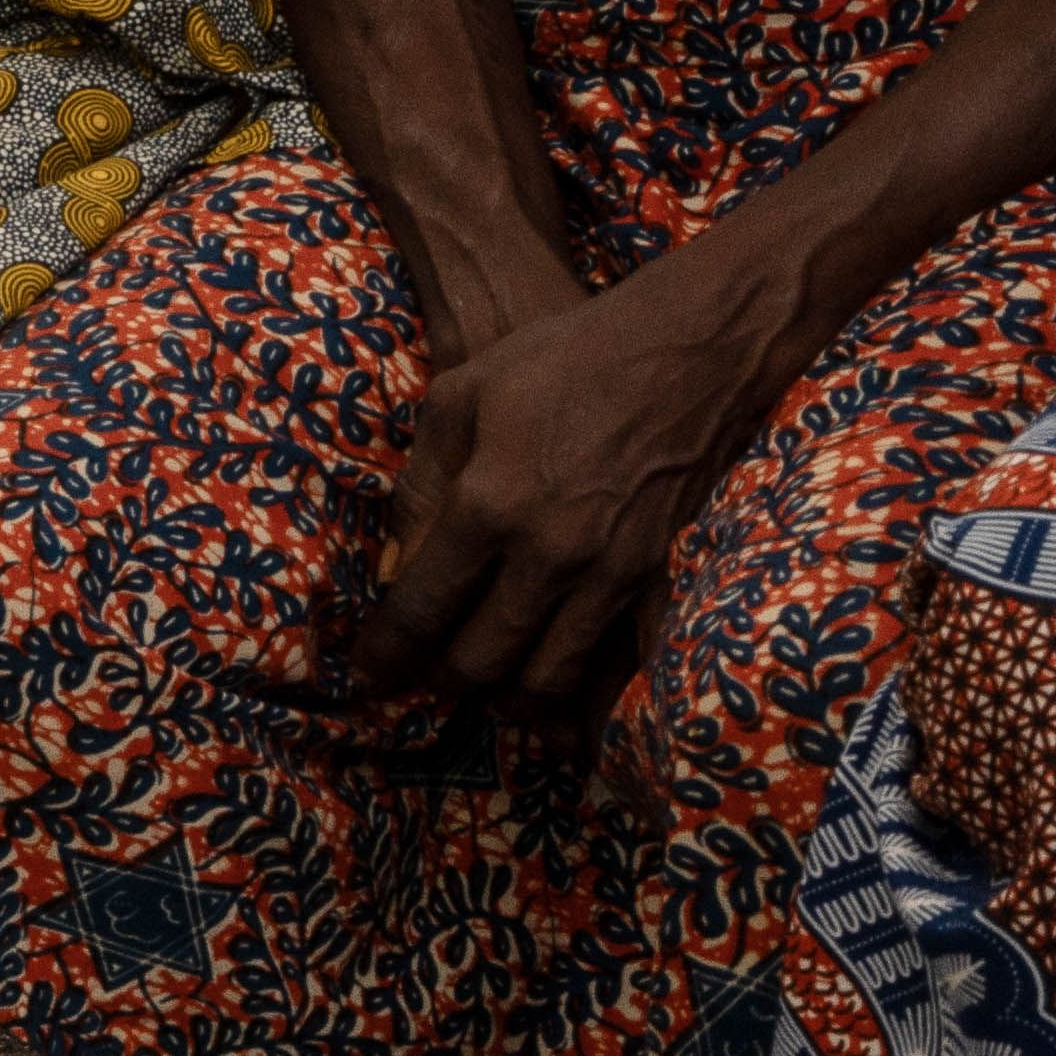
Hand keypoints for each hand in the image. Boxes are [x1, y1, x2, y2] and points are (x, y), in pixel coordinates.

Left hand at [362, 237, 784, 698]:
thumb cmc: (561, 361)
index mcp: (488, 502)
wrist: (687, 350)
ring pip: (549, 679)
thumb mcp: (459, 400)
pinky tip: (568, 705)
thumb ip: (420, 489)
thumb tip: (395, 570)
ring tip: (485, 689)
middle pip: (482, 660)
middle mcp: (551, 551)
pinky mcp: (667, 577)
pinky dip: (590, 700)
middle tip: (424, 679)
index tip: (368, 674)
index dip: (387, 653)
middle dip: (442, 683)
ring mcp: (616, 570)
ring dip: (508, 700)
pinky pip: (622, 666)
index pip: (422, 608)